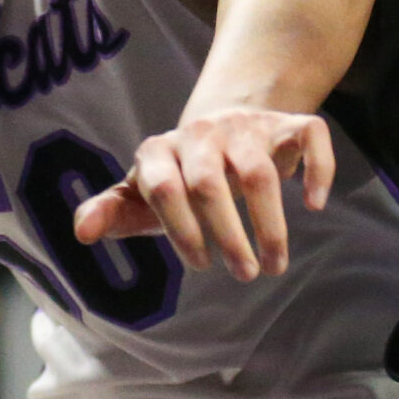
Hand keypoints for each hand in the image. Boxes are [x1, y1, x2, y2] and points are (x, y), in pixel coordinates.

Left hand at [73, 110, 334, 280]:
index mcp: (160, 150)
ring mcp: (246, 126)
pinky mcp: (287, 124)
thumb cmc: (177, 177)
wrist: (222, 125)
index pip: (163, 186)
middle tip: (244, 274)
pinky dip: (317, 171)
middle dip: (228, 233)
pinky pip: (310, 136)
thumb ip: (112, 211)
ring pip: (260, 170)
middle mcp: (201, 132)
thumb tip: (82, 232)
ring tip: (274, 264)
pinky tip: (313, 204)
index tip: (200, 265)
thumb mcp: (142, 195)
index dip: (180, 229)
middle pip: (210, 182)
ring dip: (270, 223)